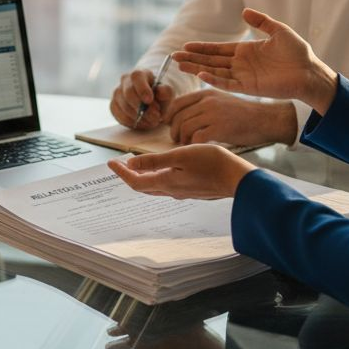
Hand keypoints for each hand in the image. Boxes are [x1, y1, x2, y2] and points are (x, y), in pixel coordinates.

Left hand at [108, 144, 253, 199]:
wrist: (238, 180)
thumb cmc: (211, 163)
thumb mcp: (179, 156)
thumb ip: (154, 161)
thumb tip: (130, 165)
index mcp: (165, 183)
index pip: (134, 181)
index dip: (120, 173)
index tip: (110, 163)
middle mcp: (171, 191)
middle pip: (142, 187)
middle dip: (128, 176)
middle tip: (119, 164)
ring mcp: (182, 193)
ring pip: (154, 187)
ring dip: (142, 177)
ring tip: (135, 165)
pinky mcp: (192, 190)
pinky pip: (166, 186)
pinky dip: (155, 177)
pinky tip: (160, 169)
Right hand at [109, 68, 174, 128]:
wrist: (152, 102)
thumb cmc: (159, 95)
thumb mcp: (167, 92)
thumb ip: (166, 91)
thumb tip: (159, 92)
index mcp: (139, 73)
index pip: (136, 77)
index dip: (142, 89)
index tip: (150, 100)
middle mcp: (125, 81)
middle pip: (128, 94)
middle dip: (143, 108)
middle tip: (156, 117)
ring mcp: (117, 93)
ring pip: (124, 107)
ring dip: (140, 118)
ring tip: (152, 121)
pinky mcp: (113, 106)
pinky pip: (120, 117)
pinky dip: (133, 123)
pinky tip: (143, 123)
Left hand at [166, 90, 297, 146]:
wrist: (265, 120)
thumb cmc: (243, 115)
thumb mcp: (221, 101)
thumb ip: (203, 105)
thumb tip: (183, 117)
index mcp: (206, 93)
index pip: (177, 103)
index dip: (169, 116)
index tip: (169, 126)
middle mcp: (207, 101)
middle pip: (178, 116)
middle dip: (174, 131)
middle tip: (177, 140)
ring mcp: (213, 114)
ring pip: (184, 127)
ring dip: (181, 139)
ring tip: (186, 146)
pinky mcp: (220, 128)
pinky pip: (196, 138)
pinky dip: (192, 146)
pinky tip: (197, 149)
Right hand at [174, 8, 338, 114]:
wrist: (310, 72)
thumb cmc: (298, 52)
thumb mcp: (279, 30)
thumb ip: (261, 21)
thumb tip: (244, 11)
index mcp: (245, 51)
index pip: (218, 49)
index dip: (202, 47)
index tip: (186, 45)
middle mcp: (241, 64)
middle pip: (211, 60)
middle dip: (193, 58)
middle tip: (175, 55)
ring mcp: (244, 76)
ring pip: (214, 72)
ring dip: (197, 68)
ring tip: (180, 64)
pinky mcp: (250, 87)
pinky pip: (228, 84)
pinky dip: (214, 79)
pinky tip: (201, 74)